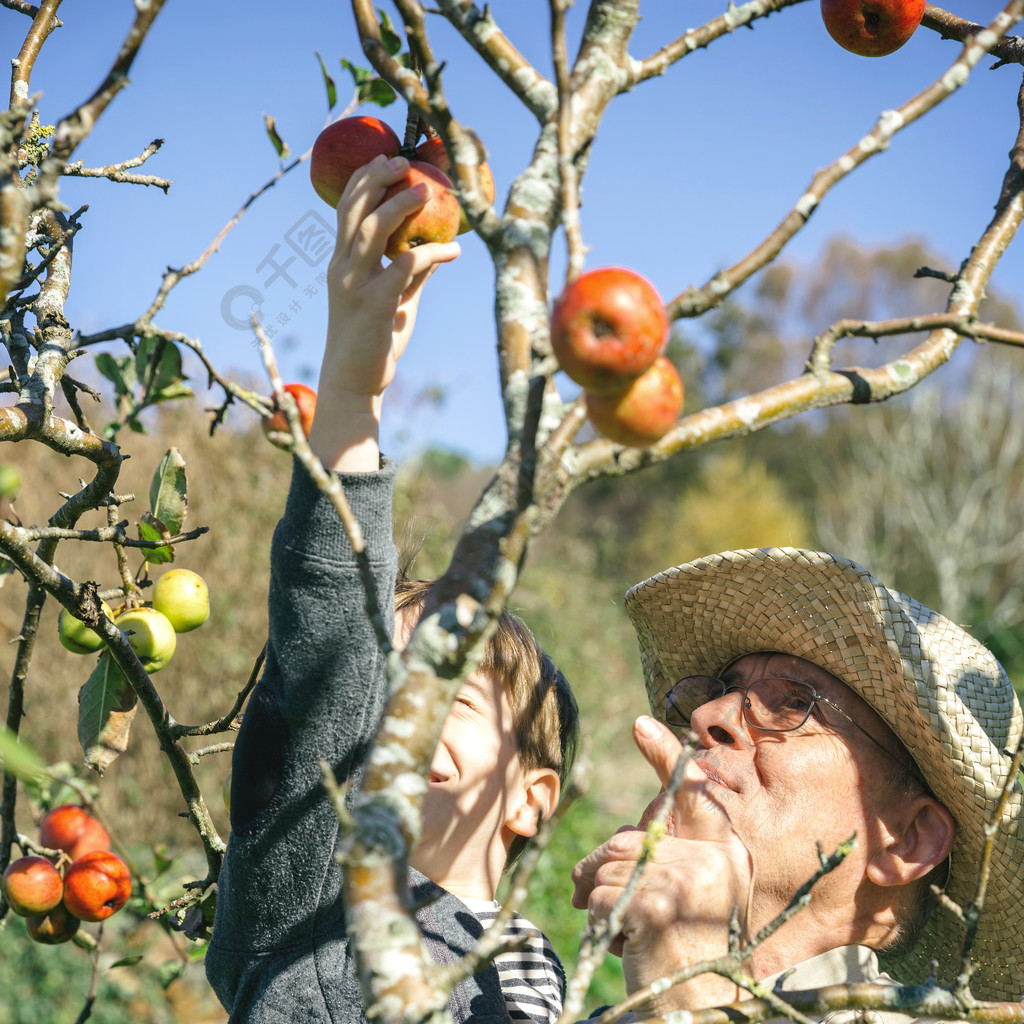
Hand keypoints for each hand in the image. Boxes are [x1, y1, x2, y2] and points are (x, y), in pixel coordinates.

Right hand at [309, 155, 460, 470]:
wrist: (354, 384)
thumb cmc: (372, 343)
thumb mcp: (393, 301)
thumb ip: (410, 274)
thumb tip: (438, 249)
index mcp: (341, 264)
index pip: (345, 210)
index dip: (363, 180)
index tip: (386, 159)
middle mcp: (342, 269)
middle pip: (353, 210)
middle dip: (376, 180)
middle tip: (404, 162)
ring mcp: (355, 287)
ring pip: (371, 232)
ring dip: (399, 207)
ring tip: (426, 191)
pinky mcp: (374, 307)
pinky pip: (402, 269)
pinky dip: (428, 255)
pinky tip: (452, 251)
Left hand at [571, 716, 751, 1012]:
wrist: (698, 1014)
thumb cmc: (686, 955)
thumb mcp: (685, 898)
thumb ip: (661, 857)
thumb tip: (622, 836)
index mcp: (726, 855)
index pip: (696, 794)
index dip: (669, 758)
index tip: (641, 723)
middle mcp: (714, 863)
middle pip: (626, 841)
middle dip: (599, 871)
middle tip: (599, 901)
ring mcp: (686, 883)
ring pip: (607, 870)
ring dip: (599, 904)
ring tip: (627, 932)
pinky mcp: (658, 907)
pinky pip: (600, 897)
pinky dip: (598, 924)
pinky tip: (626, 945)